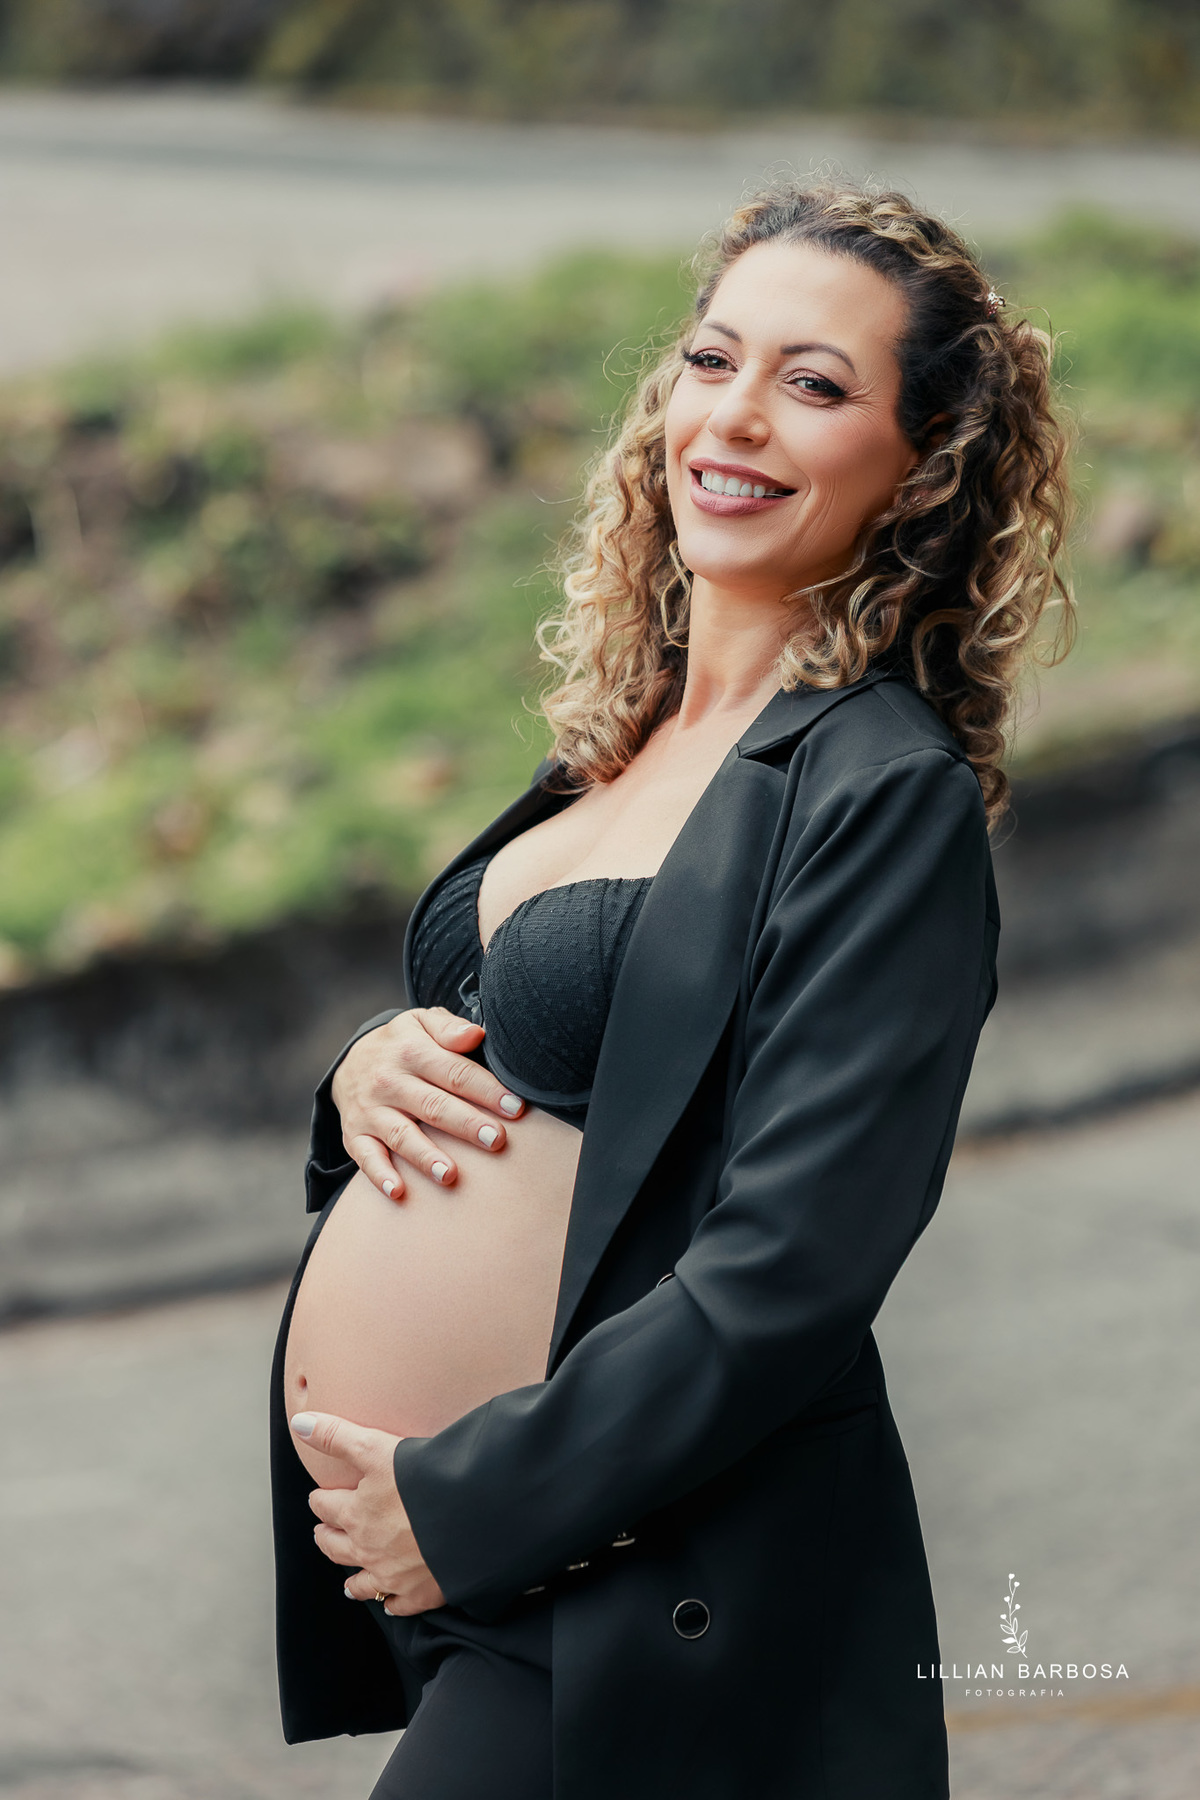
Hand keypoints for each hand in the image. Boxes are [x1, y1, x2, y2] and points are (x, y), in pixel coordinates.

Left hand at [292, 1411, 445, 1616]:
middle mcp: (368, 1549)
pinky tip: (389, 1601)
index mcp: (356, 1515)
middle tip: (324, 1532)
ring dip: (352, 1578)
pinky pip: (398, 1605)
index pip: (326, 1507)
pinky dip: (390, 1603)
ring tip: (348, 1577)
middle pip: (335, 1547)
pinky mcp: (420, 1593)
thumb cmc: (424, 1479)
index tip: (319, 1498)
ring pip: (361, 1583)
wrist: (470, 1516)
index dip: (320, 1500)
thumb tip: (300, 1424)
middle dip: (327, 1537)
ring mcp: (393, 1575)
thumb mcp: (376, 1447)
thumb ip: (336, 1435)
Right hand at [331, 1007, 525, 1199]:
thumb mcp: (421, 1023)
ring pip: (401, 1135)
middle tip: (496, 1140)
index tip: (516, 1108)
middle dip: (466, 1124)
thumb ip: (449, 1028)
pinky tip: (398, 1191)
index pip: (455, 1072)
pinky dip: (380, 1175)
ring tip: (451, 1175)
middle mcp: (389, 1082)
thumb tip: (476, 1034)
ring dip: (425, 1156)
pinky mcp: (355, 1135)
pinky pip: (366, 1157)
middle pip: (433, 1105)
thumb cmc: (403, 1045)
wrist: (350, 1061)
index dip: (487, 1090)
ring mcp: (371, 1111)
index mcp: (411, 1052)